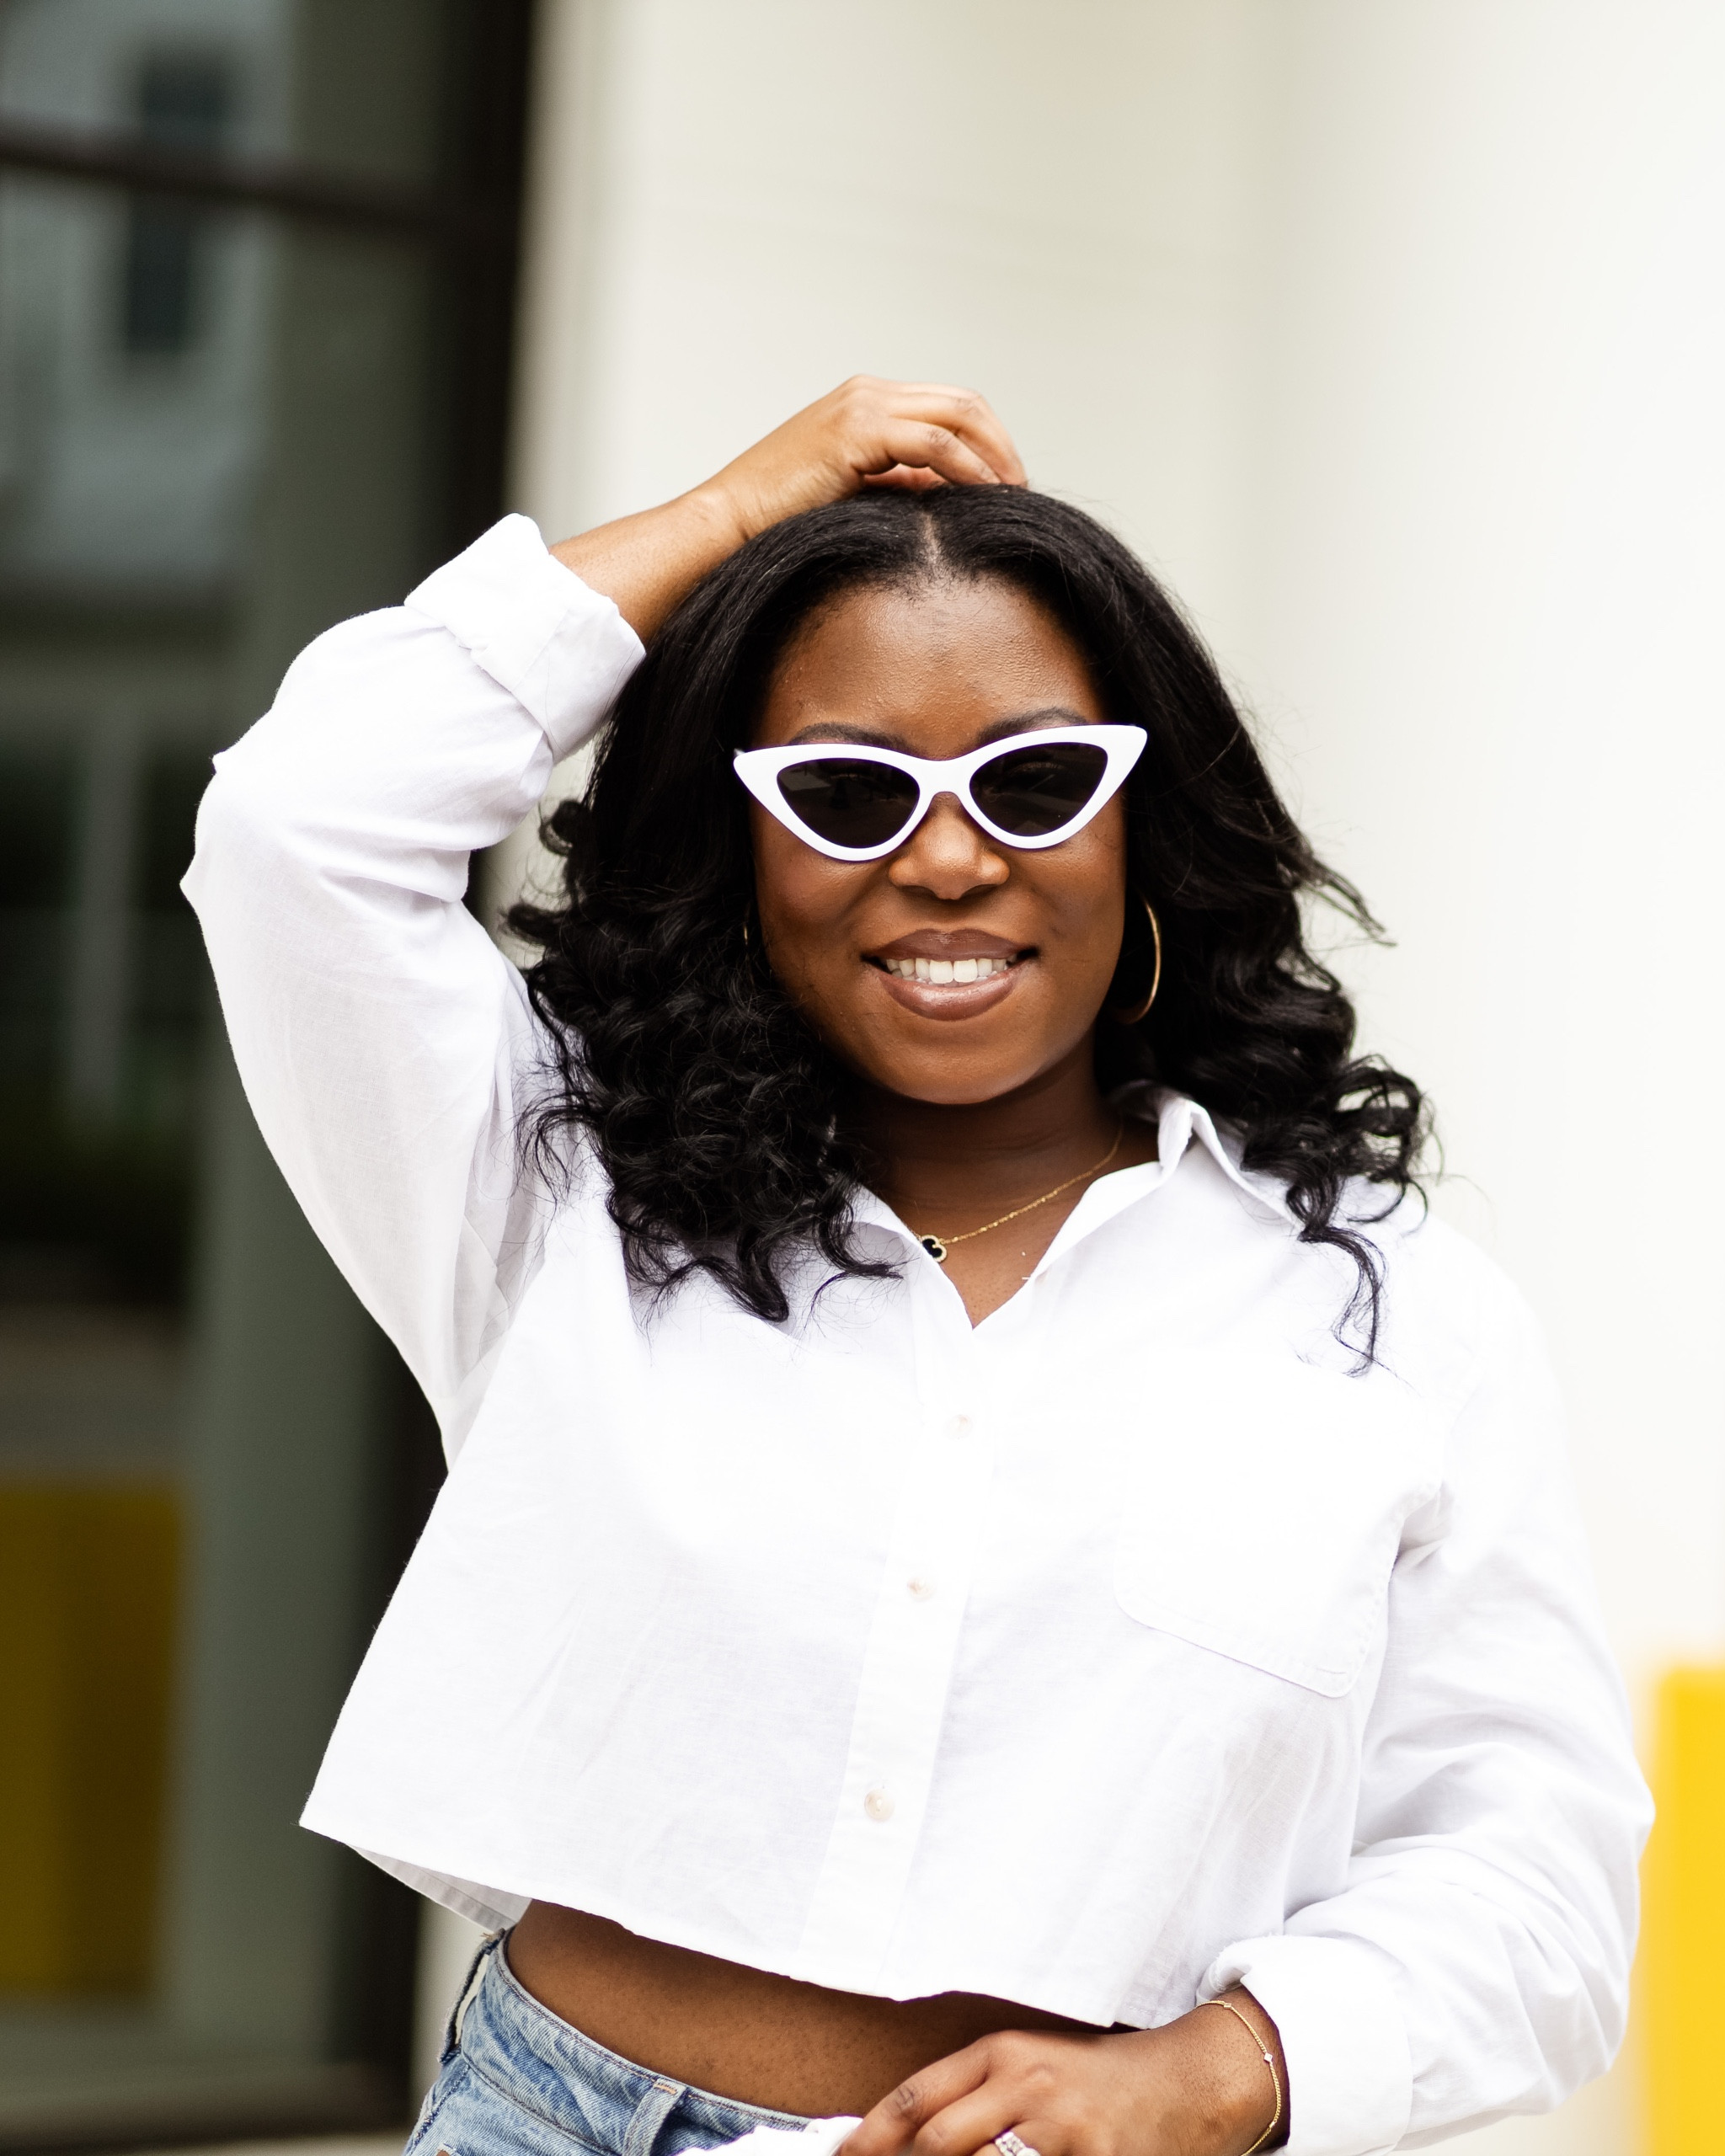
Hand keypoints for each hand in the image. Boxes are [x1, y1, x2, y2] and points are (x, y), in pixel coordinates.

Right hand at [696, 376, 1026, 540]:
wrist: (727, 521)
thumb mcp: (856, 493)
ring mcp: (862, 406)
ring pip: (958, 415)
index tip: (1007, 485)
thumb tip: (952, 492)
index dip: (988, 441)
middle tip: (1021, 490)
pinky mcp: (856, 430)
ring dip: (995, 456)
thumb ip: (902, 484)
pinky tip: (985, 498)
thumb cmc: (781, 519)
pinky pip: (936, 445)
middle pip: (964, 402)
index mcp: (867, 402)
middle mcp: (868, 392)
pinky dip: (969, 470)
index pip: (949, 406)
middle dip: (1002, 445)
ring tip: (1012, 497)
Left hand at [837, 1992, 1285, 2155]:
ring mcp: (1062, 2132)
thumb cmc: (1095, 2083)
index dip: (867, 2139)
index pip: (915, 2099)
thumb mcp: (1027, 2069)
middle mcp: (1026, 2086)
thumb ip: (967, 2098)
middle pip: (936, 2143)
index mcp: (1003, 2054)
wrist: (1185, 2084)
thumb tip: (898, 2139)